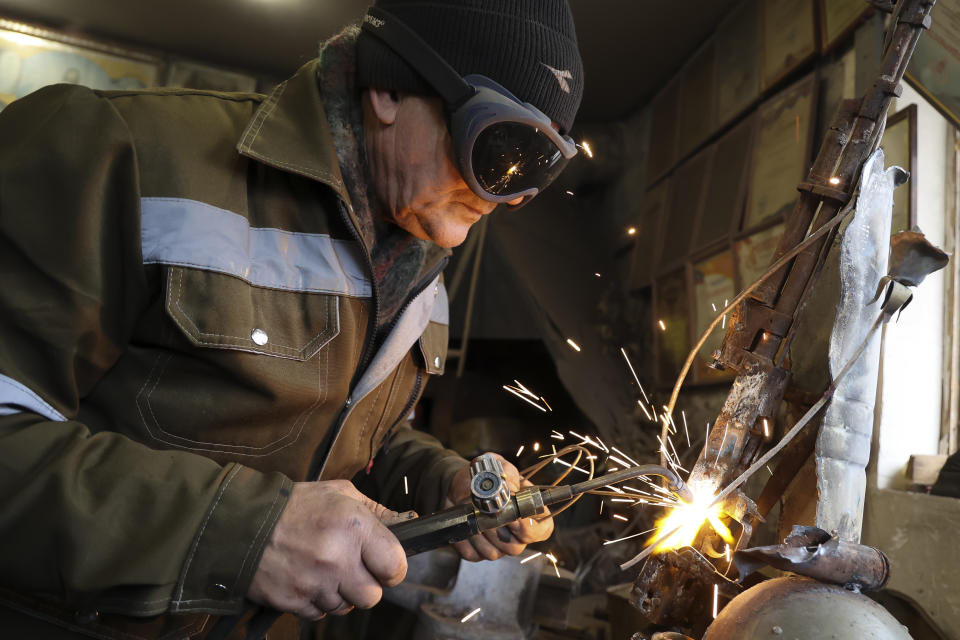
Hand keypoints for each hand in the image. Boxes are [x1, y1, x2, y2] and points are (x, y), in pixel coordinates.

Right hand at [248, 480, 409, 619]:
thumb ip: (377, 511)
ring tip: (323, 569)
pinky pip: (320, 614)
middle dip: (365, 584)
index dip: (391, 567)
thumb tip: (408, 523)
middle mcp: (337, 558)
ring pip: (346, 608)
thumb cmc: (295, 505)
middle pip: (373, 596)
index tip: (382, 563)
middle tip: (350, 567)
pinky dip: (316, 601)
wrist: (241, 524)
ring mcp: (314, 583)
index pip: (395, 567)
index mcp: (353, 527)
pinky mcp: (294, 602)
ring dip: (339, 593)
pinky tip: (307, 578)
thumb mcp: (339, 493)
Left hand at [446, 453, 554, 560]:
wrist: (459, 485)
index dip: (530, 527)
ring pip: (496, 553)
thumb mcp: (497, 466)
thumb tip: (510, 489)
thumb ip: (507, 473)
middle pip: (517, 547)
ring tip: (474, 513)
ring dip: (481, 532)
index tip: (514, 516)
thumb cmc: (483, 477)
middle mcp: (517, 534)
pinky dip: (467, 539)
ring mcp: (498, 546)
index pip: (543, 530)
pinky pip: (475, 554)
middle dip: (499, 530)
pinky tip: (466, 522)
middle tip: (487, 513)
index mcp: (529, 513)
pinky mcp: (479, 552)